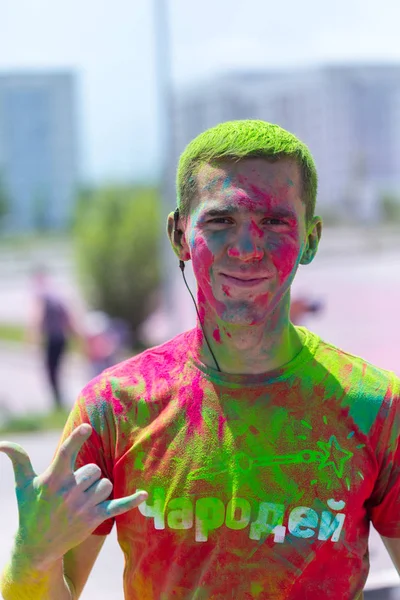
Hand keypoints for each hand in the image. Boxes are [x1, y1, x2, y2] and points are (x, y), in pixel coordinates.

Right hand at [0, 424, 147, 569]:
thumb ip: (19, 460)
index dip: (77, 439)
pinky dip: (131, 501)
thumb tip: (2, 443)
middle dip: (88, 475)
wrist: (37, 547)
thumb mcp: (22, 485)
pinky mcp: (95, 518)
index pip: (67, 453)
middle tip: (73, 488)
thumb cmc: (30, 510)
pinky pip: (118, 506)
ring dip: (98, 488)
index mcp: (54, 479)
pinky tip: (144, 495)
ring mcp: (84, 506)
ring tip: (81, 499)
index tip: (88, 427)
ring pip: (106, 483)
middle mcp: (70, 492)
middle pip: (95, 469)